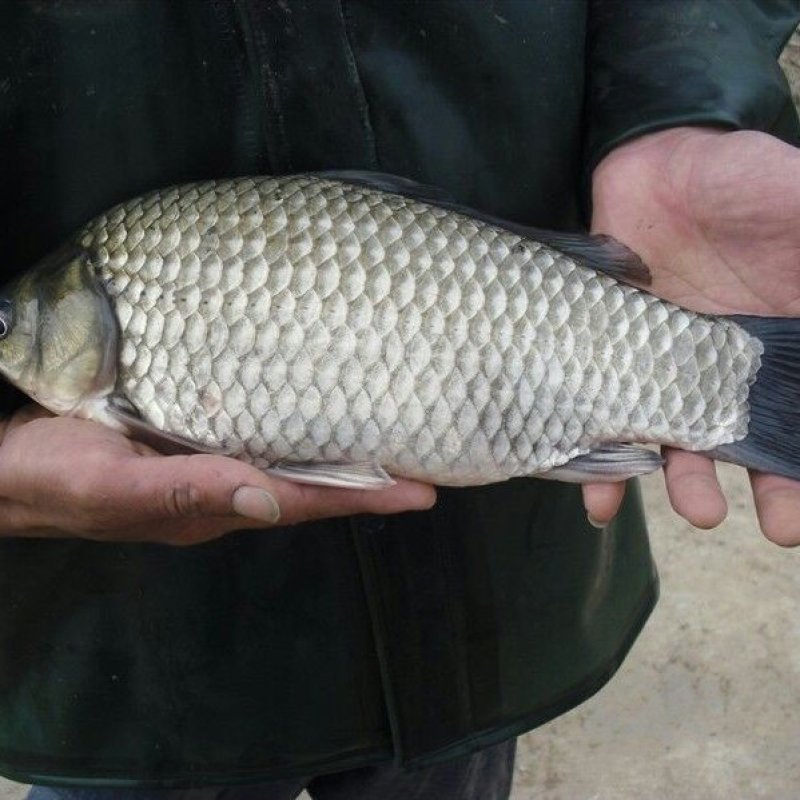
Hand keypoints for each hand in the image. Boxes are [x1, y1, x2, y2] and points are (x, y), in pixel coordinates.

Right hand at [0, 405, 435, 544]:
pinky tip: (314, 404)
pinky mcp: (190, 439)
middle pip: (312, 483)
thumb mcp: (109, 486)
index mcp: (214, 506)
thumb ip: (184, 492)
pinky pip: (258, 432)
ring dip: (341, 450)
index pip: (308, 501)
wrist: (2, 465)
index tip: (424, 489)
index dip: (366, 497)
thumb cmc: (49, 476)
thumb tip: (269, 501)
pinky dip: (296, 423)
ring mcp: (209, 464)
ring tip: (390, 428)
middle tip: (425, 454)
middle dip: (370, 476)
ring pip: (290, 458)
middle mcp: (224, 488)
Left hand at [586, 127, 799, 544]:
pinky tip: (601, 499)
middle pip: (756, 439)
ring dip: (691, 482)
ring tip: (700, 509)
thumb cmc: (742, 180)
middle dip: (772, 488)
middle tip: (779, 527)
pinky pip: (606, 418)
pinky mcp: (612, 363)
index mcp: (785, 340)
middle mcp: (730, 368)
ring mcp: (668, 370)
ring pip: (682, 439)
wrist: (657, 161)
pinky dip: (601, 463)